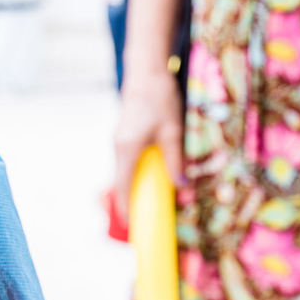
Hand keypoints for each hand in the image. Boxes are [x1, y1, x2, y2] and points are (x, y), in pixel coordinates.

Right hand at [111, 70, 184, 222]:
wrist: (146, 72)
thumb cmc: (159, 99)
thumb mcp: (173, 131)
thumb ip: (175, 159)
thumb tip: (181, 184)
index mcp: (126, 149)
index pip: (122, 187)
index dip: (125, 208)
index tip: (130, 227)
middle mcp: (118, 147)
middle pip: (121, 181)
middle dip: (130, 201)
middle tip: (143, 220)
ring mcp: (120, 140)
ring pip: (124, 171)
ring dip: (134, 186)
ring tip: (149, 202)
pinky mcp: (125, 134)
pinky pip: (127, 161)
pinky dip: (135, 173)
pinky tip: (151, 176)